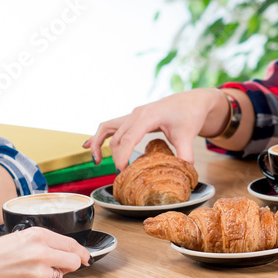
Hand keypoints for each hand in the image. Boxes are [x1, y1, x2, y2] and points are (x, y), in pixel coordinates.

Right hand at [0, 227, 89, 277]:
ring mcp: (38, 270)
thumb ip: (39, 242)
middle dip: (72, 265)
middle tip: (66, 267)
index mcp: (38, 234)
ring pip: (60, 275)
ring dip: (52, 275)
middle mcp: (42, 250)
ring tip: (31, 270)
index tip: (86, 257)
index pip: (71, 243)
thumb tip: (58, 250)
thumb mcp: (17, 238)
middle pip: (74, 261)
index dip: (81, 252)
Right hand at [83, 89, 228, 169]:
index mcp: (148, 116)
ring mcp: (132, 114)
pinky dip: (99, 136)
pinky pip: (110, 126)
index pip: (129, 137)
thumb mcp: (188, 136)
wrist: (190, 101)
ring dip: (100, 144)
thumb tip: (182, 172)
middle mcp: (136, 113)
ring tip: (97, 162)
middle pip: (118, 137)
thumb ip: (184, 155)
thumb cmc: (188, 115)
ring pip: (109, 130)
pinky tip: (87, 145)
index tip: (121, 171)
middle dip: (116, 157)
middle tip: (121, 176)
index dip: (122, 155)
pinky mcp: (132, 118)